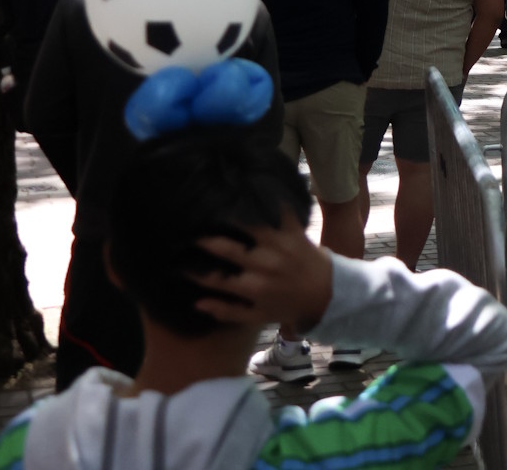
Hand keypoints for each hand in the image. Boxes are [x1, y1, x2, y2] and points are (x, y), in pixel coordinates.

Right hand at [190, 209, 332, 333]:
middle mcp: (264, 265)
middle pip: (226, 248)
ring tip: (216, 206)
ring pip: (250, 225)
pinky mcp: (295, 232)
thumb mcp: (257, 316)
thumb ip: (227, 311)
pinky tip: (250, 190)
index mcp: (252, 288)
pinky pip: (280, 211)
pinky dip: (267, 201)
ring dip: (231, 215)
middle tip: (192, 231)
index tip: (178, 263)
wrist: (328, 293)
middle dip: (205, 239)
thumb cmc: (287, 306)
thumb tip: (197, 303)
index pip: (215, 278)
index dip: (193, 271)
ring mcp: (280, 246)